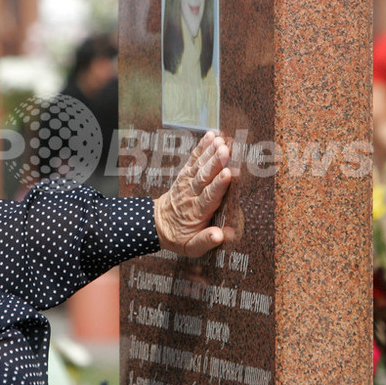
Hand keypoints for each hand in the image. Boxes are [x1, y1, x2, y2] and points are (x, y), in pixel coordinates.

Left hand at [154, 131, 231, 257]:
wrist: (157, 225)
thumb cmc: (179, 237)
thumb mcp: (191, 248)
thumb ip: (205, 241)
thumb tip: (220, 235)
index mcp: (196, 213)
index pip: (208, 197)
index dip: (218, 185)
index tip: (228, 174)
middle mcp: (191, 195)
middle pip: (203, 178)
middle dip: (214, 163)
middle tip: (225, 151)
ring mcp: (187, 183)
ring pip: (199, 166)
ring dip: (210, 153)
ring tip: (220, 141)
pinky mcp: (186, 175)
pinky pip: (194, 160)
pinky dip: (201, 147)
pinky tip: (211, 136)